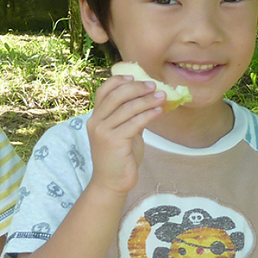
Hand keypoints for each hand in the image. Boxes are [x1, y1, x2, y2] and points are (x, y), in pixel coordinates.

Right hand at [86, 75, 165, 194]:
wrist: (111, 182)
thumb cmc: (119, 157)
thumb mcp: (122, 132)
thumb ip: (129, 116)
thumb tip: (148, 99)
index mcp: (95, 117)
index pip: (103, 91)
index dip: (118, 80)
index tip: (134, 76)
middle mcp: (96, 122)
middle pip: (115, 96)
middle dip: (136, 87)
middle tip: (153, 85)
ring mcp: (103, 131)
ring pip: (127, 108)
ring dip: (147, 100)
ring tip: (162, 96)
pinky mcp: (114, 141)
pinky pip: (134, 123)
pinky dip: (148, 114)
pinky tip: (159, 111)